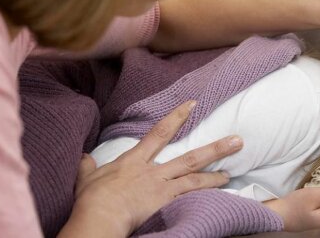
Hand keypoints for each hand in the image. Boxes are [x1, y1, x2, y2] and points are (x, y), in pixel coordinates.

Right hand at [59, 101, 242, 237]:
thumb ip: (87, 166)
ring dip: (216, 174)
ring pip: (195, 178)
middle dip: (215, 148)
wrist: (99, 216)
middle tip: (237, 140)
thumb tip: (82, 157)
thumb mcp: (86, 178)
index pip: (159, 133)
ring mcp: (162, 188)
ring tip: (231, 172)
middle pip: (190, 157)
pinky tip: (218, 197)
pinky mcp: (165, 205)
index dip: (177, 117)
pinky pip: (191, 199)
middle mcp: (154, 172)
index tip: (193, 104)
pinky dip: (205, 196)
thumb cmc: (92, 199)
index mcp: (134, 161)